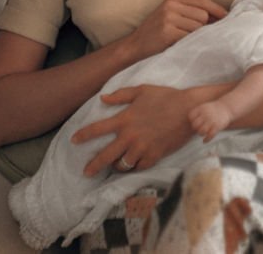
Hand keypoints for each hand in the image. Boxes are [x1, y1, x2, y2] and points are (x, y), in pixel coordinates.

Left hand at [71, 84, 201, 176]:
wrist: (188, 110)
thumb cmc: (165, 97)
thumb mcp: (141, 90)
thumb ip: (120, 96)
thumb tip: (102, 99)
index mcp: (124, 119)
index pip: (97, 129)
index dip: (83, 136)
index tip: (73, 141)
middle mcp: (130, 136)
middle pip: (105, 155)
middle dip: (93, 166)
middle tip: (86, 172)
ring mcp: (142, 148)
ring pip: (122, 165)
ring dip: (116, 166)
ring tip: (114, 166)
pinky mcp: (154, 156)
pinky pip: (139, 167)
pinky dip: (134, 167)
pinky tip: (132, 165)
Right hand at [124, 0, 227, 61]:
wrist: (133, 47)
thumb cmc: (157, 33)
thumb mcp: (171, 15)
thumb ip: (191, 13)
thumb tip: (221, 17)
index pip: (203, 0)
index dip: (218, 10)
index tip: (228, 18)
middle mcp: (171, 5)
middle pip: (203, 15)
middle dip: (206, 27)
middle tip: (200, 36)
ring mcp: (168, 18)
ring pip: (199, 27)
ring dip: (197, 37)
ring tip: (187, 42)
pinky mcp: (168, 32)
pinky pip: (190, 37)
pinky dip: (190, 43)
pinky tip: (183, 46)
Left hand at [189, 100, 232, 141]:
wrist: (227, 108)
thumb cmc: (214, 109)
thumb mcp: (205, 107)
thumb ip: (198, 113)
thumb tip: (190, 121)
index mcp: (201, 109)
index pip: (191, 116)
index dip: (191, 120)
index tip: (194, 122)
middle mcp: (205, 114)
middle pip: (195, 125)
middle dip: (196, 128)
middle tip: (199, 128)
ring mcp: (211, 121)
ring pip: (201, 131)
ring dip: (201, 134)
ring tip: (202, 133)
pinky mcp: (217, 126)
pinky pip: (209, 136)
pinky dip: (206, 140)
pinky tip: (204, 141)